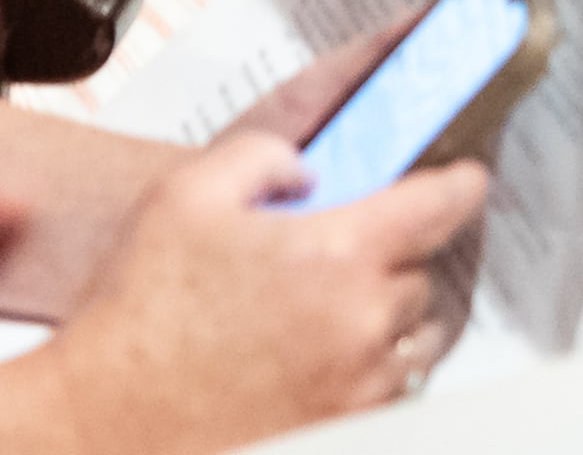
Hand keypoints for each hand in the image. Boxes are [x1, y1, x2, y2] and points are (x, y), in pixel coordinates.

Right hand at [38, 132, 484, 451]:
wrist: (114, 414)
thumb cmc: (142, 313)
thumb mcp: (187, 195)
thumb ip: (261, 157)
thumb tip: (305, 169)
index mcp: (335, 255)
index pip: (437, 207)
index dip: (461, 183)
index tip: (468, 176)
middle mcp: (362, 324)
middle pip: (425, 273)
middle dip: (398, 253)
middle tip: (352, 244)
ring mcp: (359, 385)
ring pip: (417, 337)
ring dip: (393, 312)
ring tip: (339, 301)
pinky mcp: (346, 425)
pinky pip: (392, 387)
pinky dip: (374, 363)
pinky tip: (323, 351)